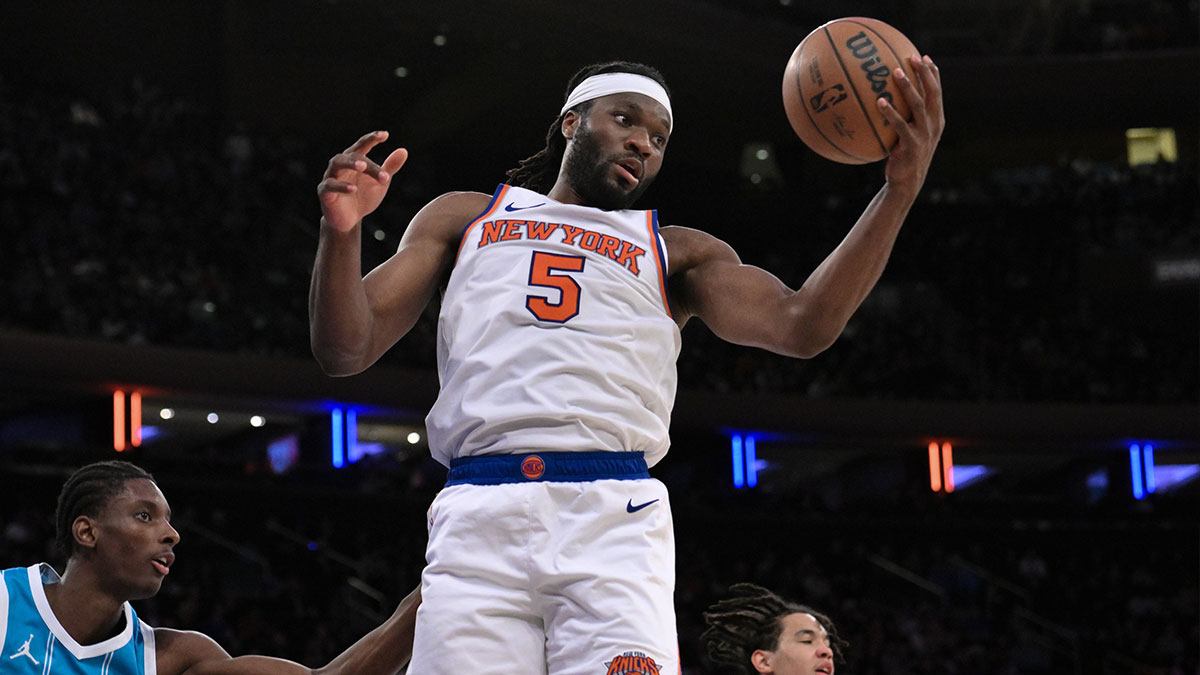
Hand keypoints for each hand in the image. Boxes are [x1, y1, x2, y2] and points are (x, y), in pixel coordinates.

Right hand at [318, 131, 408, 232]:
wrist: (350, 220)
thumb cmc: (364, 197)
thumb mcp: (380, 183)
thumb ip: (389, 168)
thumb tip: (403, 151)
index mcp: (355, 160)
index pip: (363, 145)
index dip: (372, 139)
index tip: (385, 135)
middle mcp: (341, 165)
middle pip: (352, 155)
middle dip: (364, 159)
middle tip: (373, 163)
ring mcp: (331, 177)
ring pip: (336, 164)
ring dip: (350, 164)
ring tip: (362, 167)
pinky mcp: (324, 192)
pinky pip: (329, 185)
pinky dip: (341, 186)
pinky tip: (353, 189)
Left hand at [878, 54, 943, 196]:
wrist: (907, 182)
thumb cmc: (903, 156)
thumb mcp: (908, 134)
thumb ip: (904, 117)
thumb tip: (882, 97)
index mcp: (936, 119)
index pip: (937, 91)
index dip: (932, 73)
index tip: (923, 56)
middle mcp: (934, 125)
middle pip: (932, 93)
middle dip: (924, 73)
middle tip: (912, 57)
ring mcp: (925, 135)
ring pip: (918, 105)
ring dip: (908, 87)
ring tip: (895, 72)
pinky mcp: (912, 145)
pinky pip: (901, 125)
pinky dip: (891, 113)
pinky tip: (879, 102)